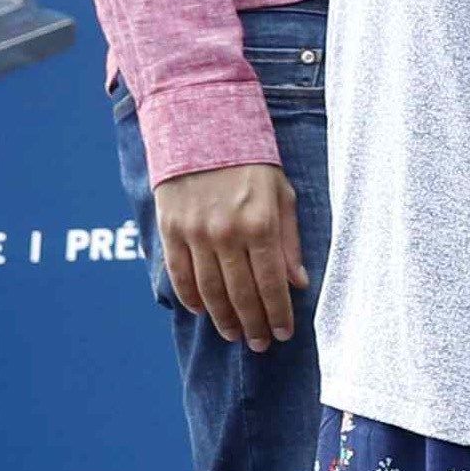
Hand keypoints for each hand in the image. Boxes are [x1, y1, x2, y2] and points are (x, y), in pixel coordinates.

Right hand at [156, 162, 306, 349]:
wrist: (201, 126)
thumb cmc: (250, 161)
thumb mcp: (281, 194)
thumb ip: (289, 241)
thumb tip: (298, 283)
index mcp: (260, 223)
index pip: (271, 284)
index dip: (279, 314)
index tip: (284, 333)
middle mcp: (227, 232)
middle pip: (241, 294)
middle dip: (254, 324)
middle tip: (261, 344)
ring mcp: (195, 232)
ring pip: (210, 291)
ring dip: (224, 318)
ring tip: (235, 334)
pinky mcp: (171, 229)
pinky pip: (180, 274)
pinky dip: (191, 297)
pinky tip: (203, 311)